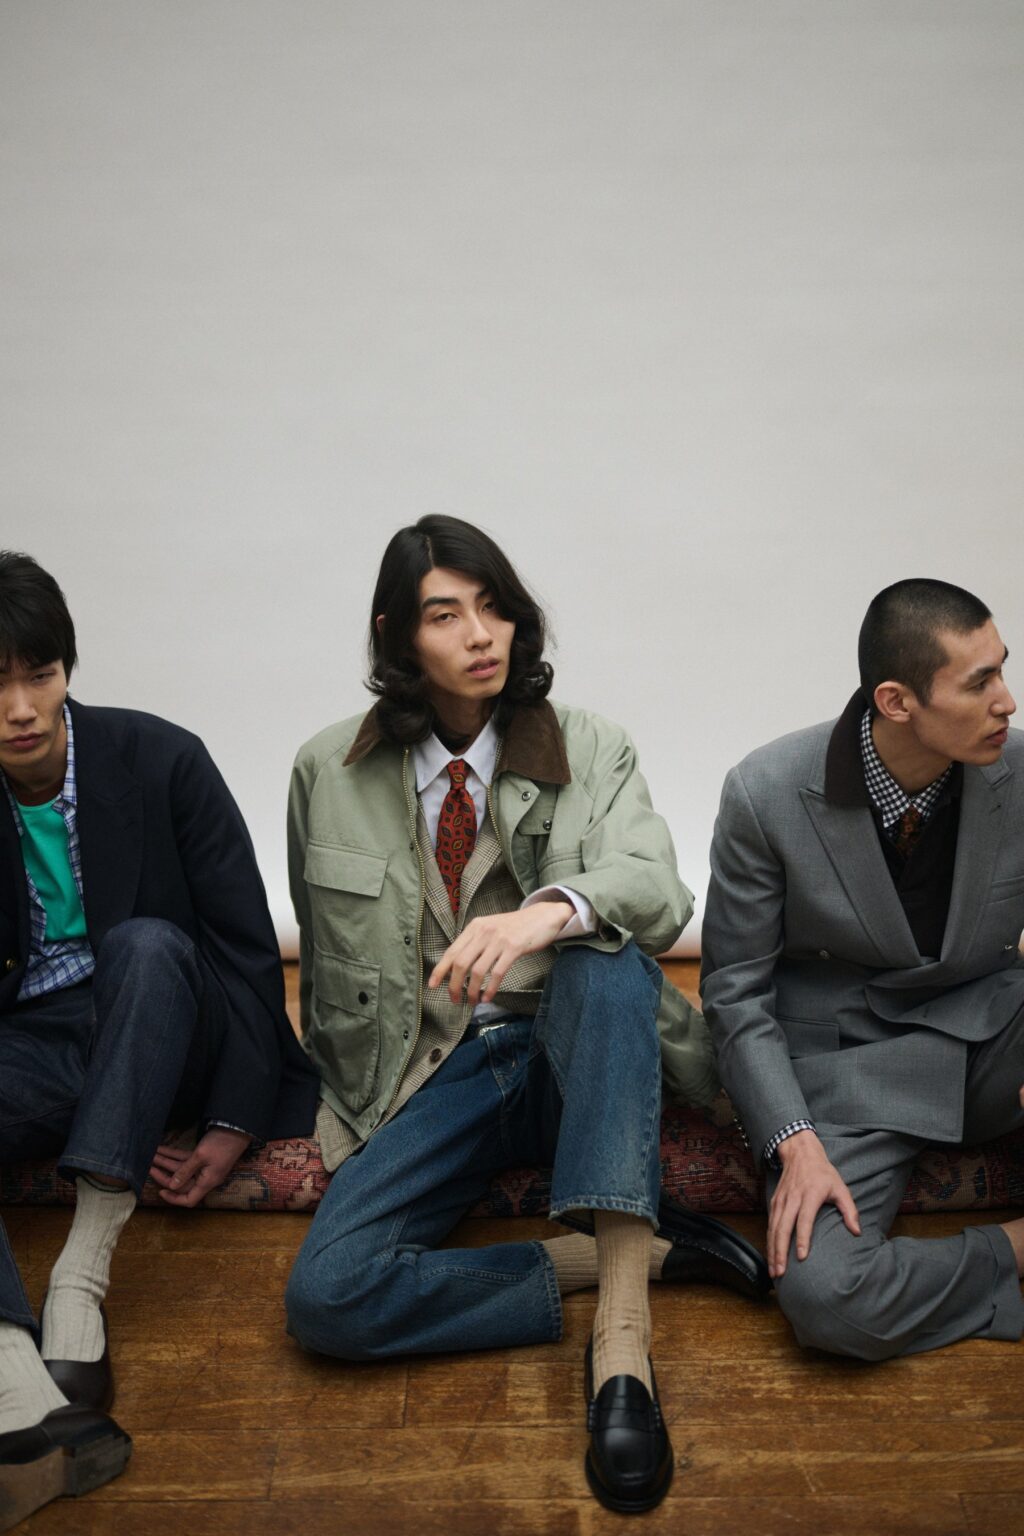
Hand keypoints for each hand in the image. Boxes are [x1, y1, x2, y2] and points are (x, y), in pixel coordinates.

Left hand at [149, 1127, 252, 1207]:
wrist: (237, 1127)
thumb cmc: (221, 1143)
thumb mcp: (200, 1156)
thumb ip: (184, 1171)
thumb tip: (172, 1185)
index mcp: (207, 1182)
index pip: (189, 1200)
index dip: (174, 1199)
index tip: (160, 1191)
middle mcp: (205, 1177)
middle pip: (181, 1182)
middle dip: (164, 1174)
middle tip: (149, 1166)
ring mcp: (204, 1167)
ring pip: (181, 1168)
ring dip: (166, 1161)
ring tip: (151, 1154)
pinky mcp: (204, 1157)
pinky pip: (185, 1159)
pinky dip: (174, 1154)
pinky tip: (162, 1148)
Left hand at [429, 901, 574, 1004]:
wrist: (543, 916)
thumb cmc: (515, 927)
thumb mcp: (491, 928)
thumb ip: (475, 942)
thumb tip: (457, 966)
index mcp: (475, 927)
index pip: (451, 951)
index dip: (440, 970)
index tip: (432, 986)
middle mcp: (484, 931)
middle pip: (461, 963)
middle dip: (454, 985)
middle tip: (455, 999)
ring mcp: (499, 939)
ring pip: (477, 971)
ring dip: (472, 990)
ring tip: (473, 1001)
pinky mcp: (514, 948)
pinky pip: (497, 973)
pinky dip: (490, 989)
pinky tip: (488, 997)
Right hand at [768, 1129, 859, 1279]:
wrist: (800, 1152)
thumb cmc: (823, 1173)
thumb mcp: (840, 1187)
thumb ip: (849, 1210)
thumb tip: (857, 1232)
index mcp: (810, 1195)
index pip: (804, 1220)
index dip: (802, 1239)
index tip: (801, 1257)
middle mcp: (792, 1199)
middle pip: (783, 1228)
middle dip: (780, 1252)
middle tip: (780, 1272)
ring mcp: (781, 1201)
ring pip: (773, 1229)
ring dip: (772, 1250)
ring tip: (774, 1271)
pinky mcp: (774, 1202)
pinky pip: (770, 1224)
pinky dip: (769, 1241)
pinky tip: (771, 1255)